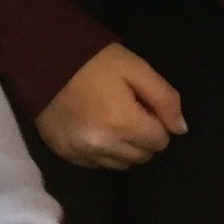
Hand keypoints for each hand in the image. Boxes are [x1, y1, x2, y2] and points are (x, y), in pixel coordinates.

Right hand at [36, 44, 185, 170]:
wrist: (43, 59)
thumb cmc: (94, 61)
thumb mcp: (136, 69)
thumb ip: (165, 98)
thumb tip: (180, 129)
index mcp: (123, 123)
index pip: (160, 141)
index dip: (157, 121)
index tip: (143, 104)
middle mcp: (103, 145)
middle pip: (142, 156)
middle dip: (143, 136)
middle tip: (128, 110)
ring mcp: (82, 153)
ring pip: (121, 164)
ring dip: (124, 147)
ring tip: (111, 120)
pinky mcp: (65, 154)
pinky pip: (97, 164)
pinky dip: (102, 151)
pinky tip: (94, 128)